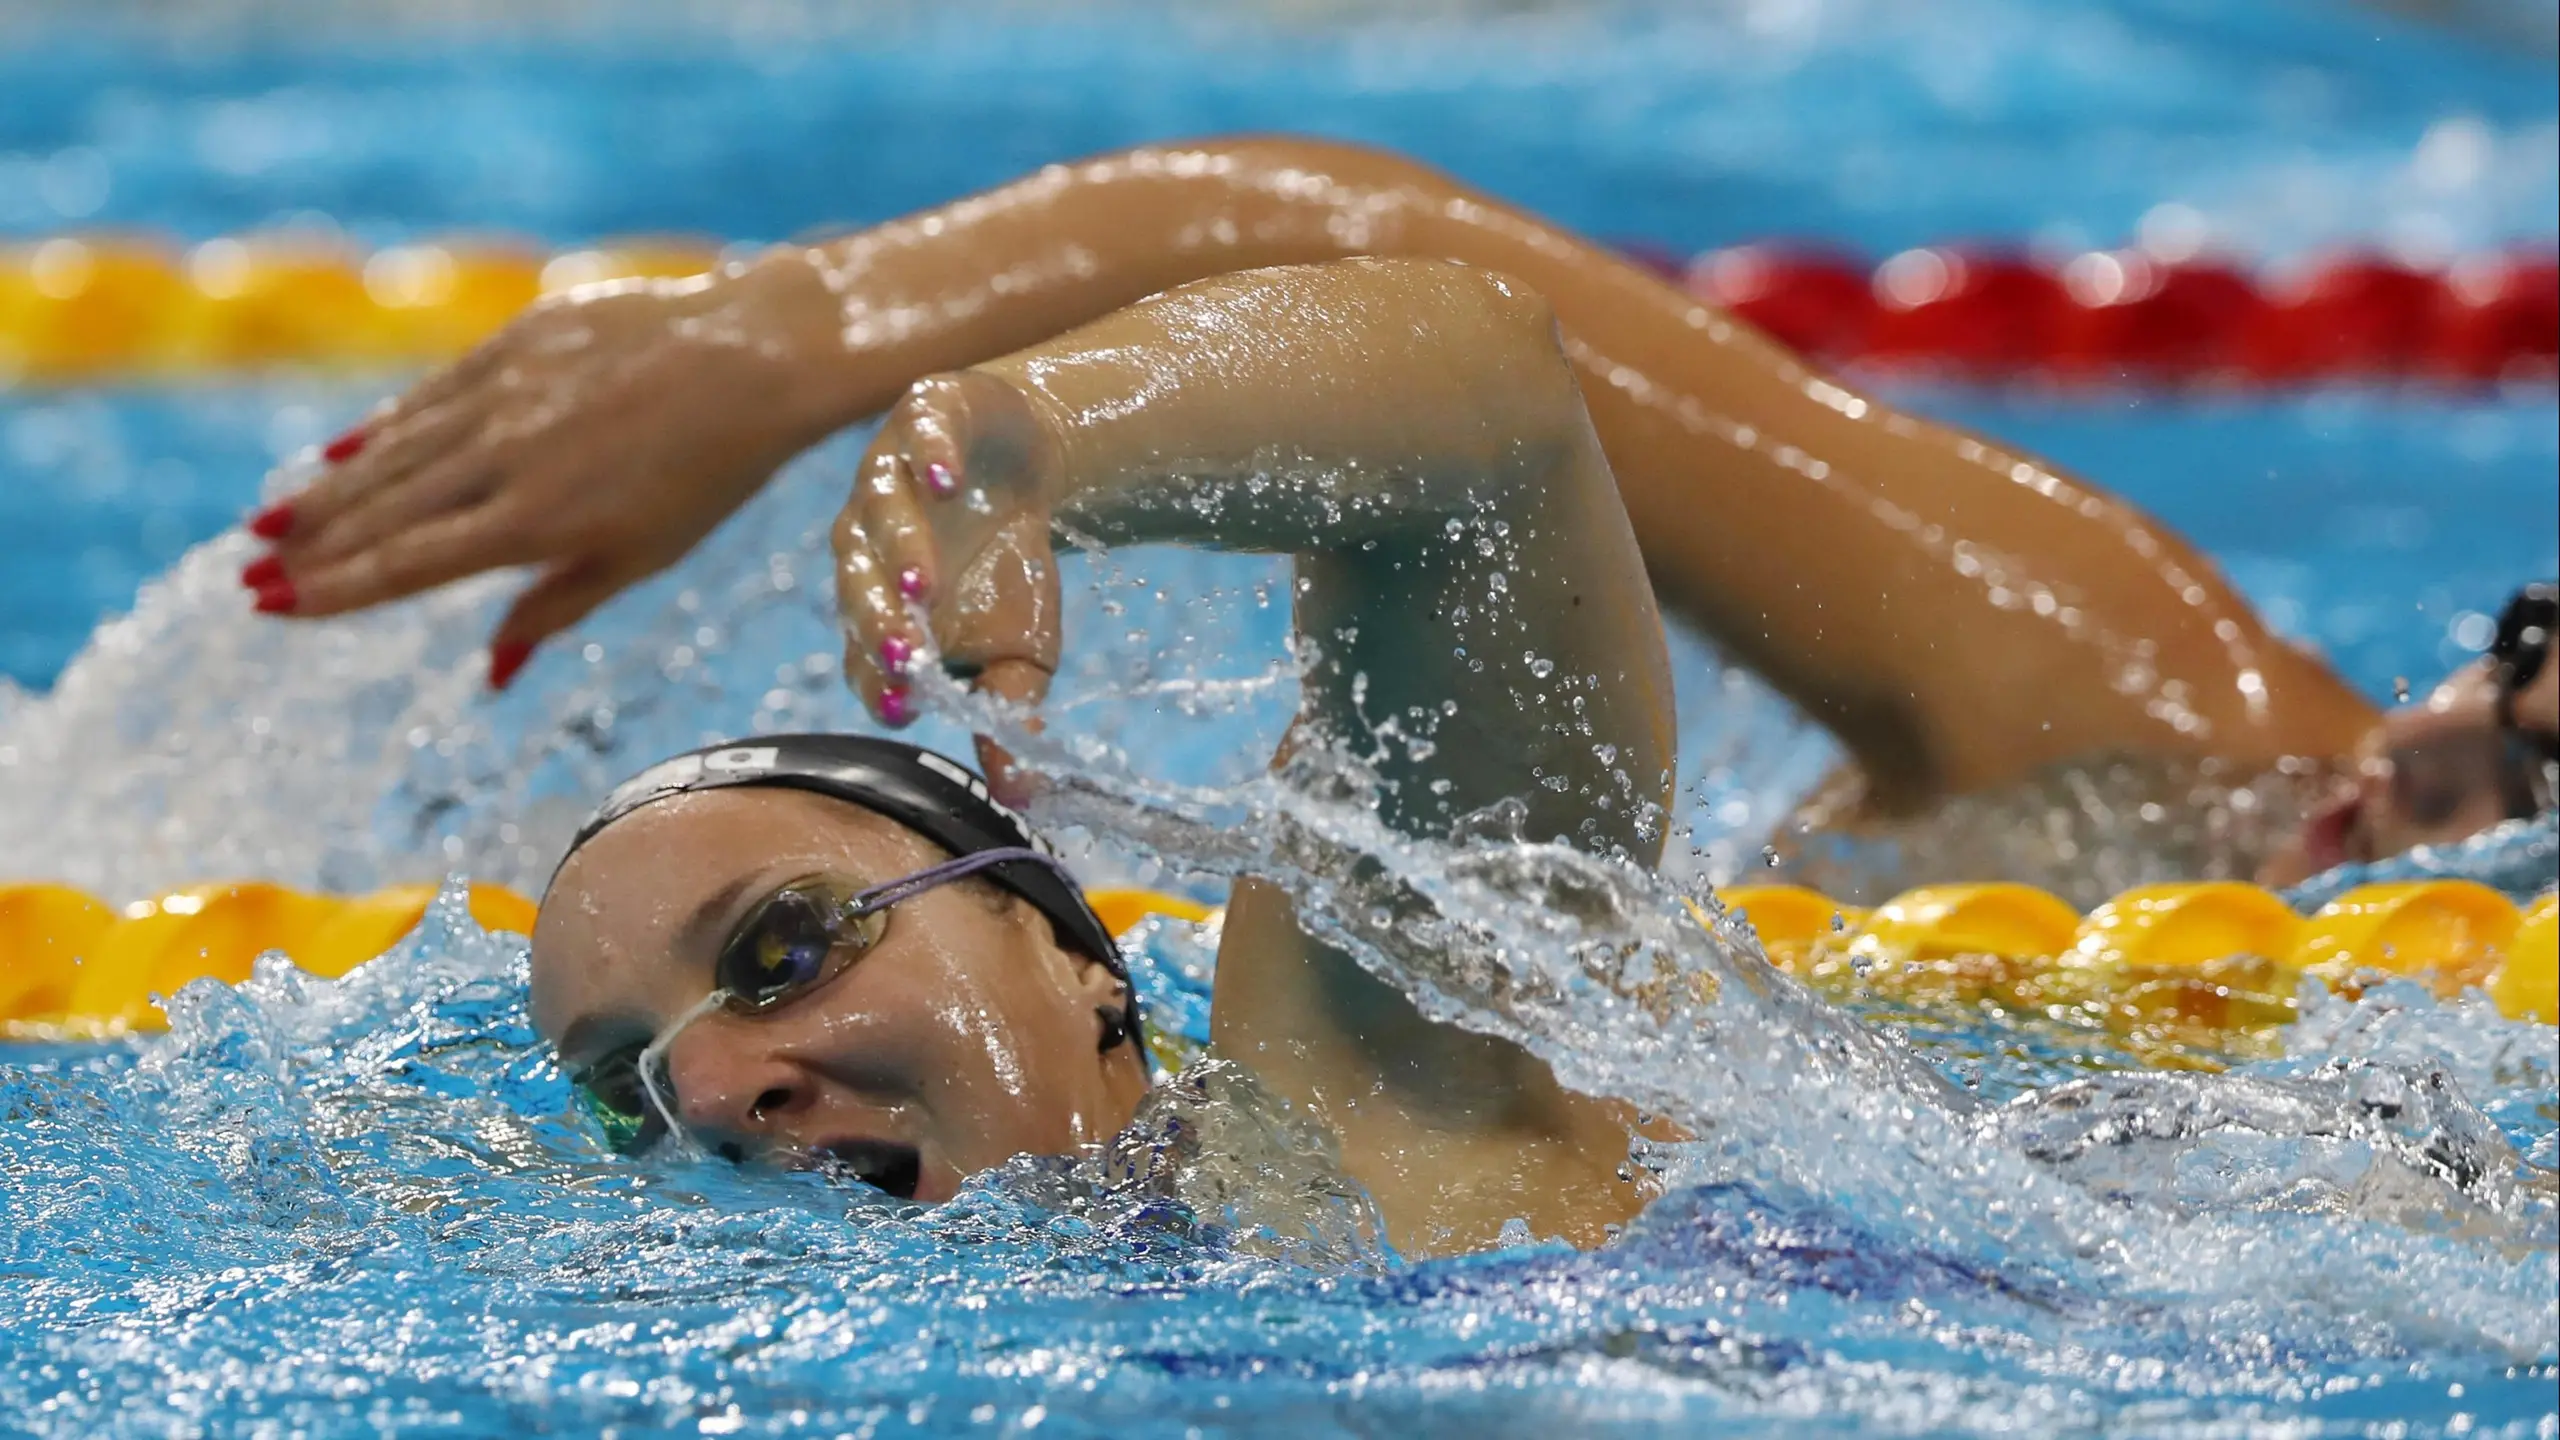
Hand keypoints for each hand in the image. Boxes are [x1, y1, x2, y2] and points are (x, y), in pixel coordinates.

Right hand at [241, 263, 837, 686]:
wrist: (751, 359)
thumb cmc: (707, 475)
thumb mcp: (639, 559)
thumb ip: (554, 608)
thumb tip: (490, 671)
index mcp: (534, 523)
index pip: (409, 564)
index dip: (337, 589)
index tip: (277, 606)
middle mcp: (504, 458)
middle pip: (384, 510)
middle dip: (313, 547)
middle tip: (250, 574)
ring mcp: (504, 393)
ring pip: (395, 450)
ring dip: (330, 490)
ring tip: (275, 521)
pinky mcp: (514, 342)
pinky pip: (430, 394)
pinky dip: (382, 427)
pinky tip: (341, 451)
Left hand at [833, 371, 1065, 794]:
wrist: (1025, 464)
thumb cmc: (1010, 571)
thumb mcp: (1023, 651)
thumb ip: (1010, 711)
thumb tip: (1025, 794)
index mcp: (878, 613)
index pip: (864, 656)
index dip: (878, 680)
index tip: (901, 705)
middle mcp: (864, 547)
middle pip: (858, 589)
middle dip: (880, 624)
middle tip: (904, 657)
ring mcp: (884, 478)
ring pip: (877, 516)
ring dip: (899, 551)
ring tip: (927, 585)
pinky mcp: (921, 418)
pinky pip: (917, 438)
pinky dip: (929, 459)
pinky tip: (946, 480)